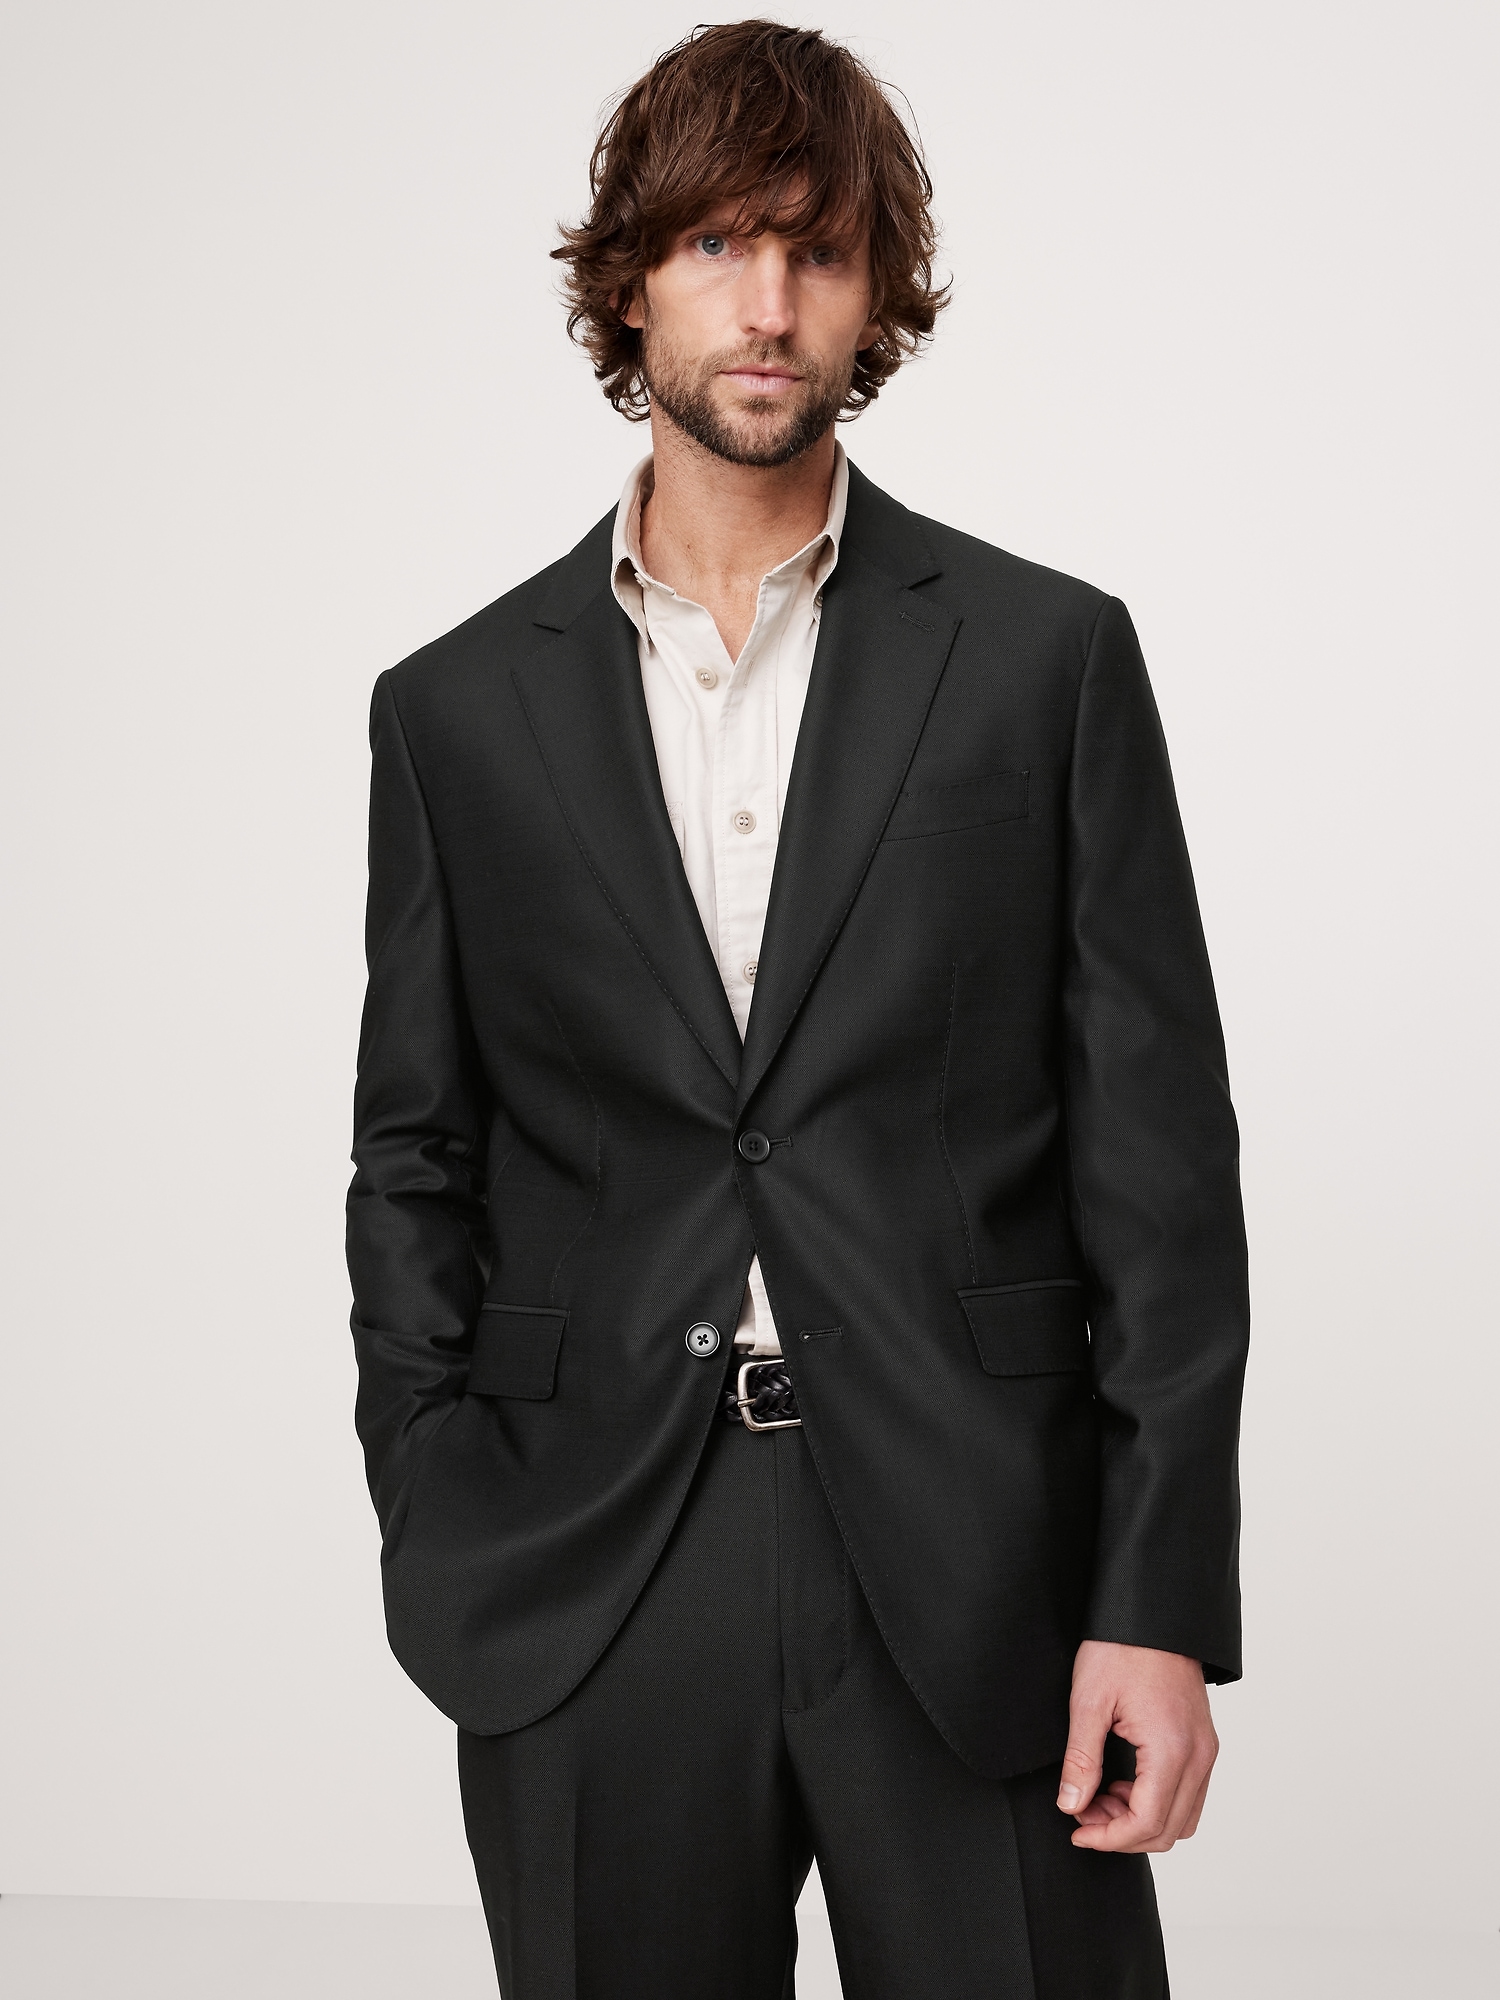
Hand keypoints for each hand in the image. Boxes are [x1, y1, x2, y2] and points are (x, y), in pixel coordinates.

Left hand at [1056, 1640, 1217, 1852]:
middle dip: (1122, 1833)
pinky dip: (1158, 1802)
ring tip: (1101, 1795)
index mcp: (1172, 1748)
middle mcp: (1199, 1755)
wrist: (1153, 1613)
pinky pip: (1189, 1794)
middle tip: (1083, 1812)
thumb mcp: (1089, 1701)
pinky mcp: (1204, 1742)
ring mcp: (1206, 1750)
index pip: (1147, 1823)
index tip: (1077, 1830)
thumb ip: (1081, 1760)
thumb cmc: (1121, 1647)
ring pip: (1183, 1817)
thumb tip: (1071, 1805)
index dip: (1109, 1838)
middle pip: (1169, 1831)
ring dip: (1142, 1820)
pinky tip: (1124, 1782)